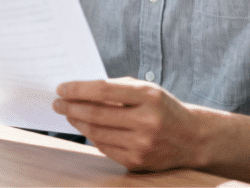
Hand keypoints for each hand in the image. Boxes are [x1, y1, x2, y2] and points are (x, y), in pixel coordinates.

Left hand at [51, 77, 202, 171]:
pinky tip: (84, 128)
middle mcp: (146, 121)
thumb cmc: (164, 109)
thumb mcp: (147, 90)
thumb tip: (79, 91)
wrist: (192, 138)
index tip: (61, 88)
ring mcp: (142, 144)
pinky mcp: (137, 161)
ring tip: (68, 114)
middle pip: (96, 114)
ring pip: (96, 133)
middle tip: (57, 103)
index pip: (103, 90)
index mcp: (149, 96)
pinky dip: (91, 137)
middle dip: (71, 107)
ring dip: (77, 122)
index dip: (78, 89)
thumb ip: (116, 89)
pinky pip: (104, 148)